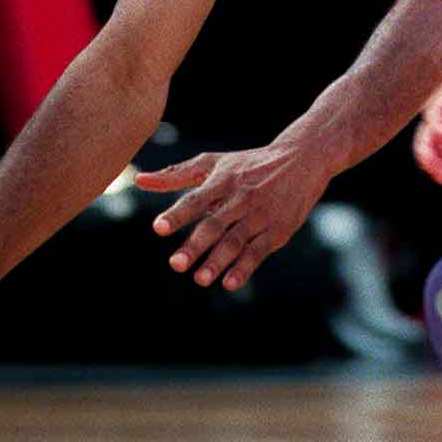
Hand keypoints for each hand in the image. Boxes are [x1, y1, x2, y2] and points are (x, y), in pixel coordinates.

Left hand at [133, 146, 331, 288]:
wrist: (303, 159)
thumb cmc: (249, 163)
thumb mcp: (213, 163)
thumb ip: (176, 175)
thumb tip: (139, 181)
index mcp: (223, 181)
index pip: (196, 199)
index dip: (177, 214)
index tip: (159, 228)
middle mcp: (241, 198)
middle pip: (215, 224)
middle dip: (195, 245)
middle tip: (176, 265)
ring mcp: (260, 215)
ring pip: (236, 241)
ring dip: (218, 261)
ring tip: (200, 279)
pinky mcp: (277, 231)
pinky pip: (258, 252)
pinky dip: (244, 268)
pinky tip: (229, 282)